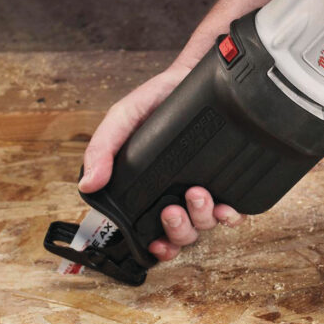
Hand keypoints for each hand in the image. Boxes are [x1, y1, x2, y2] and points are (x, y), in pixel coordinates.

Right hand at [79, 53, 244, 261]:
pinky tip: (227, 207)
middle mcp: (180, 193)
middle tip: (173, 209)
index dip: (159, 246)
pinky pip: (236, 209)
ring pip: (208, 224)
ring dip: (202, 218)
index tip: (157, 245)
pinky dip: (232, 215)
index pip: (155, 230)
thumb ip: (103, 148)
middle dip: (180, 230)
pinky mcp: (230, 179)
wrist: (191, 76)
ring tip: (198, 194)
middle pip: (184, 233)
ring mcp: (208, 187)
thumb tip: (87, 184)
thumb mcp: (123, 119)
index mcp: (152, 188)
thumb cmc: (156, 100)